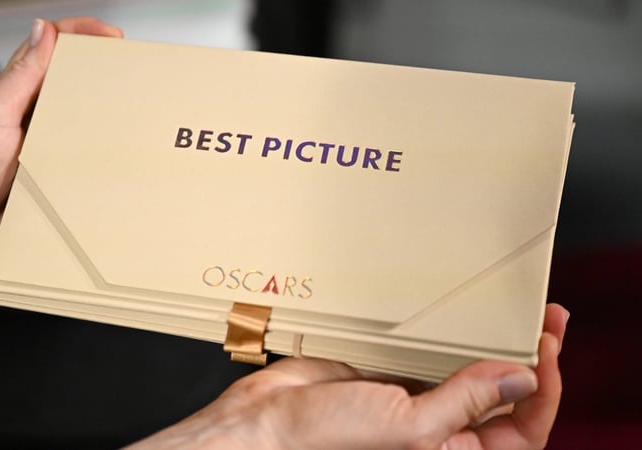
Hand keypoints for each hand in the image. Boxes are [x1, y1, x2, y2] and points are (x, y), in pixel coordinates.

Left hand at [0, 18, 121, 303]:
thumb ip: (19, 78)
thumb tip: (43, 31)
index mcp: (11, 104)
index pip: (49, 57)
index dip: (81, 40)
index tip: (112, 36)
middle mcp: (26, 131)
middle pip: (72, 97)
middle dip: (104, 86)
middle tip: (133, 81)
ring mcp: (38, 165)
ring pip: (82, 142)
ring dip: (104, 136)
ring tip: (131, 130)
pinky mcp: (46, 199)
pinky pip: (80, 185)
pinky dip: (98, 182)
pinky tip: (115, 181)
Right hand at [129, 303, 567, 448]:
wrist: (265, 422)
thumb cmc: (325, 442)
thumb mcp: (410, 428)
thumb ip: (466, 402)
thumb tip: (521, 380)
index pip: (520, 430)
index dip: (542, 391)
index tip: (546, 347)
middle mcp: (436, 430)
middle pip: (498, 396)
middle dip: (525, 358)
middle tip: (542, 316)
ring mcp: (412, 399)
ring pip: (465, 370)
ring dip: (488, 342)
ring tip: (510, 309)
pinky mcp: (387, 373)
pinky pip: (427, 351)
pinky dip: (445, 332)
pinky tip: (457, 312)